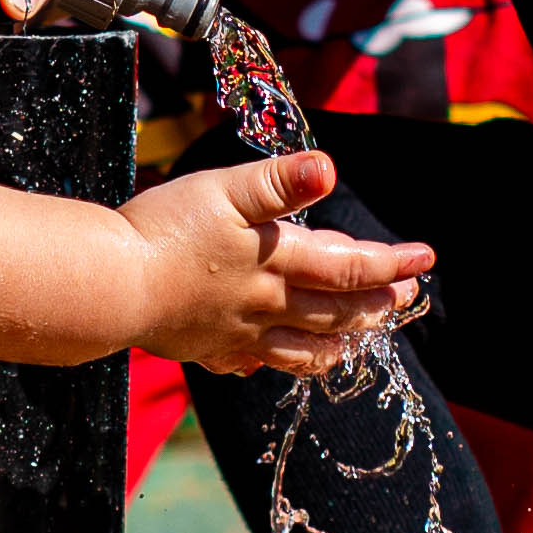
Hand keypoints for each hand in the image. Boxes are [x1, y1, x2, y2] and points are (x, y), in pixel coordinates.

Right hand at [120, 148, 430, 373]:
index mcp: (276, 262)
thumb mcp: (223, 191)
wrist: (108, 287)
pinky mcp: (205, 348)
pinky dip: (274, 362)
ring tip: (357, 341)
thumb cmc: (164, 231)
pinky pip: (252, 362)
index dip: (389, 263)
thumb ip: (277, 183)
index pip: (348, 267)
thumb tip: (327, 169)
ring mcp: (237, 333)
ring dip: (338, 343)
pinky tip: (272, 360)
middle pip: (334, 311)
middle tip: (405, 297)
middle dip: (376, 304)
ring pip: (302, 347)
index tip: (424, 259)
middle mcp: (265, 304)